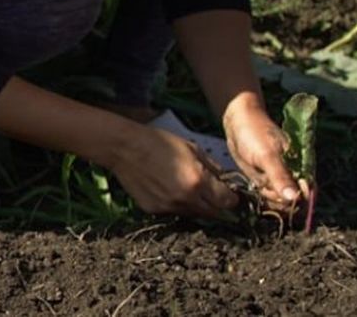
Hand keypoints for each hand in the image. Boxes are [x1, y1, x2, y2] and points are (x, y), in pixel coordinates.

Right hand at [108, 124, 238, 218]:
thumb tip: (225, 180)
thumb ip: (212, 167)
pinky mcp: (154, 210)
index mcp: (198, 181)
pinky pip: (174, 212)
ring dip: (197, 206)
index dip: (232, 199)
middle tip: (214, 195)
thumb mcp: (192, 148)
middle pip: (213, 213)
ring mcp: (169, 206)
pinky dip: (177, 204)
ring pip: (194, 214)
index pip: (227, 202)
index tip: (231, 195)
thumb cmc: (158, 142)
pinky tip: (169, 189)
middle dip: (217, 205)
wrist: (125, 148)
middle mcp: (185, 198)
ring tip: (189, 190)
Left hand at [223, 96, 302, 211]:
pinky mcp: (266, 179)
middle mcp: (294, 176)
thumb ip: (281, 177)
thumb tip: (294, 198)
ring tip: (259, 180)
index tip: (281, 199)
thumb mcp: (267, 155)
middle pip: (293, 202)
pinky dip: (262, 194)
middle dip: (279, 201)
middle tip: (265, 186)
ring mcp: (279, 178)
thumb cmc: (256, 134)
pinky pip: (268, 195)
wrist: (237, 122)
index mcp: (302, 168)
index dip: (297, 203)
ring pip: (279, 200)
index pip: (308, 195)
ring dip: (269, 198)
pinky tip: (254, 184)